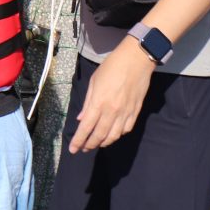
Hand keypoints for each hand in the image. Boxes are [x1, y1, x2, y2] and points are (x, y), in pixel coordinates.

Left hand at [70, 38, 155, 153]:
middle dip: (90, 145)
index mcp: (99, 102)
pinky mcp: (136, 112)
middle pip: (99, 135)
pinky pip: (126, 129)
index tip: (73, 149)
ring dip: (103, 143)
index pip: (86, 128)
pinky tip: (112, 134)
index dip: (78, 141)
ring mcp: (125, 113)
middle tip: (84, 148)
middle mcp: (112, 111)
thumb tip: (82, 119)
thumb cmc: (112, 66)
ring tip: (97, 143)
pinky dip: (118, 135)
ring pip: (113, 136)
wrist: (137, 60)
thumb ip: (88, 103)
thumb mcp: (94, 81)